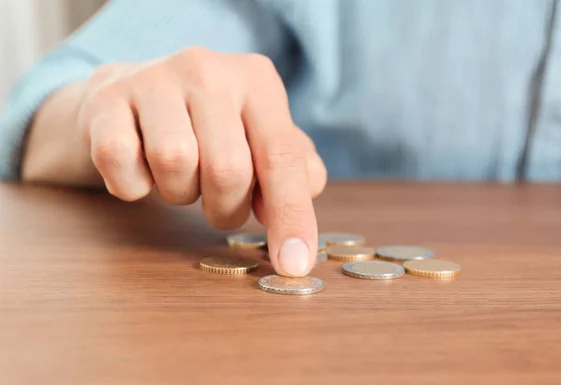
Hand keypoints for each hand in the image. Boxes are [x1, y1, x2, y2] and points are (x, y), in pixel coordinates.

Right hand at [78, 47, 326, 275]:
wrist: (133, 90)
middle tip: (218, 202)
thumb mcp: (260, 134)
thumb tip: (305, 203)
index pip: (281, 156)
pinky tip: (141, 167)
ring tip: (180, 176)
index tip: (293, 264)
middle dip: (225, 207)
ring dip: (180, 193)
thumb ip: (293, 168)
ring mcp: (152, 80)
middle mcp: (207, 70)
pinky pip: (121, 164)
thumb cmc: (209, 124)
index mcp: (257, 79)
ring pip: (175, 165)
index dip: (291, 215)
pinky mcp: (106, 100)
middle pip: (228, 169)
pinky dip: (134, 185)